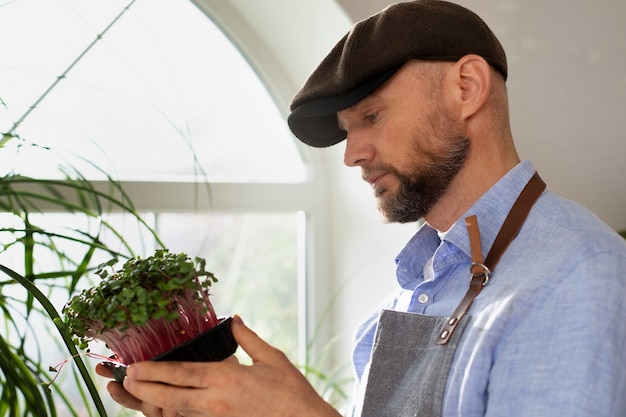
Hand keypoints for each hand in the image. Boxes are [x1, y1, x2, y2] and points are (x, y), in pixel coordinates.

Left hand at [111, 315, 341, 416]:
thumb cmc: (292, 390)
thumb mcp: (271, 357)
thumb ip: (247, 338)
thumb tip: (233, 319)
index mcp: (227, 378)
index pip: (182, 374)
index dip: (154, 371)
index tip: (134, 367)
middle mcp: (217, 401)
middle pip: (171, 397)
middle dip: (144, 389)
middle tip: (124, 381)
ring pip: (176, 412)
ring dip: (153, 403)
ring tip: (135, 394)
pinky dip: (173, 414)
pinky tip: (164, 407)